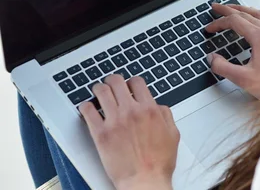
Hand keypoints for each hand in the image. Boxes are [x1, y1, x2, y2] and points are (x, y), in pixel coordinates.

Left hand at [80, 75, 179, 189]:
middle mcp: (132, 112)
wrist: (144, 181)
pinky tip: (88, 108)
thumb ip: (166, 115)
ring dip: (99, 89)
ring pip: (101, 91)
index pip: (137, 82)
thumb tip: (158, 106)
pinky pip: (87, 111)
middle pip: (116, 81)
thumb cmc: (158, 163)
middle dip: (113, 81)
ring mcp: (115, 121)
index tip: (129, 86)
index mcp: (150, 110)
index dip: (132, 82)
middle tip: (111, 85)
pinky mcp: (100, 133)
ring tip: (98, 93)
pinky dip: (86, 106)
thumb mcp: (173, 134)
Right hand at [205, 4, 259, 104]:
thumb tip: (212, 58)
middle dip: (228, 10)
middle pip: (246, 13)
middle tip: (217, 7)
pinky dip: (258, 16)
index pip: (235, 22)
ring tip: (234, 9)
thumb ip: (223, 67)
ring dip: (244, 10)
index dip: (219, 23)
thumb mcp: (243, 79)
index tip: (210, 28)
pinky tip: (257, 21)